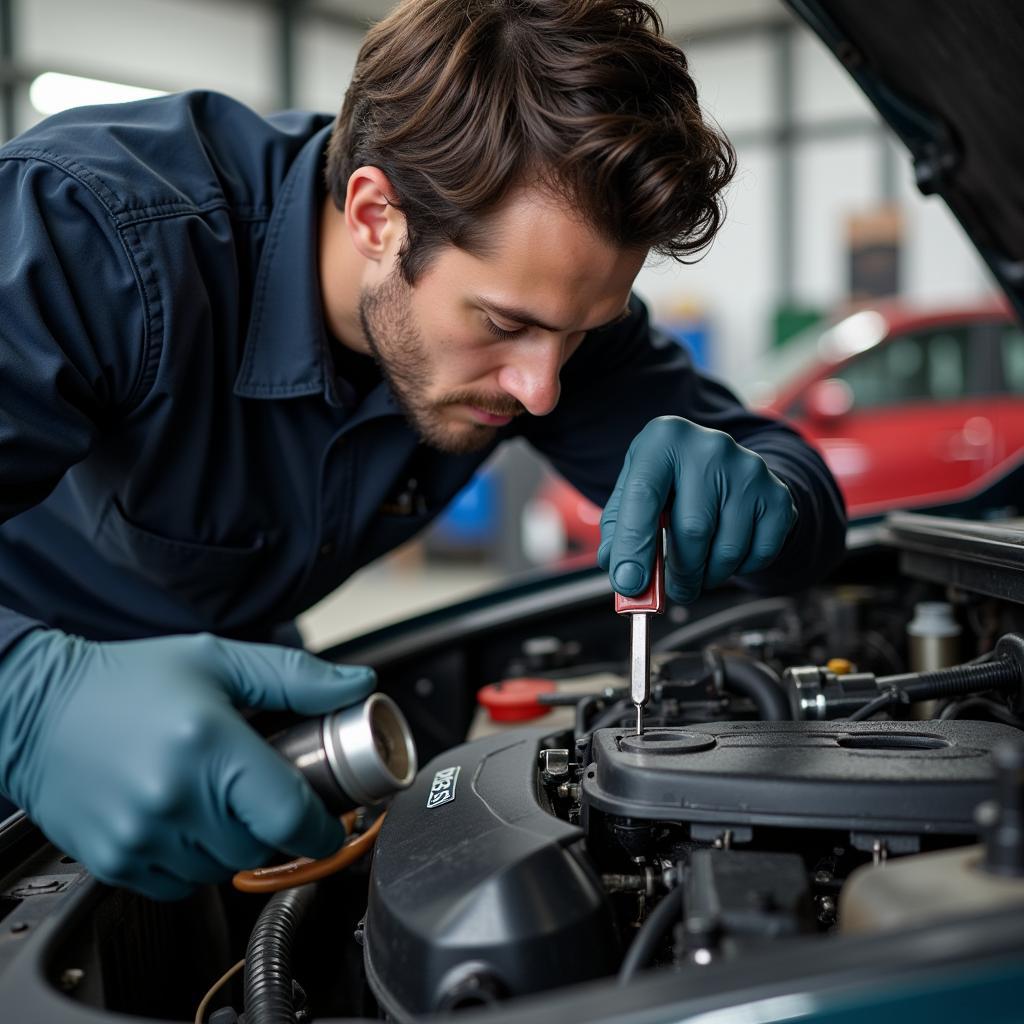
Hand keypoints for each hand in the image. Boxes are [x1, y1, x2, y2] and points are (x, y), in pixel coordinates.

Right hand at [0, 630, 374, 899]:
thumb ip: (297, 678)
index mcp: (210, 745)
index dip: (324, 827)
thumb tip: (358, 685)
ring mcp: (142, 837)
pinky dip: (194, 859)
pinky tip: (182, 816)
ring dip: (233, 843)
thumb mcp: (220, 661)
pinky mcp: (115, 862)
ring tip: (215, 796)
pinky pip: (180, 884)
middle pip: (260, 846)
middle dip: (273, 824)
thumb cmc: (129, 679)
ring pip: (222, 869)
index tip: (333, 823)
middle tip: (260, 789)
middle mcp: (175, 798)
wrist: (36, 708)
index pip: (290, 815)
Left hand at [598, 416, 796, 602]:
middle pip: (693, 530)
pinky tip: (725, 555)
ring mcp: (749, 469)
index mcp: (664, 439)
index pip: (643, 497)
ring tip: (697, 571)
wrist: (724, 467)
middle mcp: (710, 447)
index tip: (630, 584)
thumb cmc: (670, 484)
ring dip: (708, 576)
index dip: (634, 546)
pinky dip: (740, 569)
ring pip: (727, 549)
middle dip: (679, 574)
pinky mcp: (777, 494)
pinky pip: (759, 553)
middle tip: (672, 591)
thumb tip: (626, 578)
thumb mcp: (634, 492)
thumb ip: (620, 532)